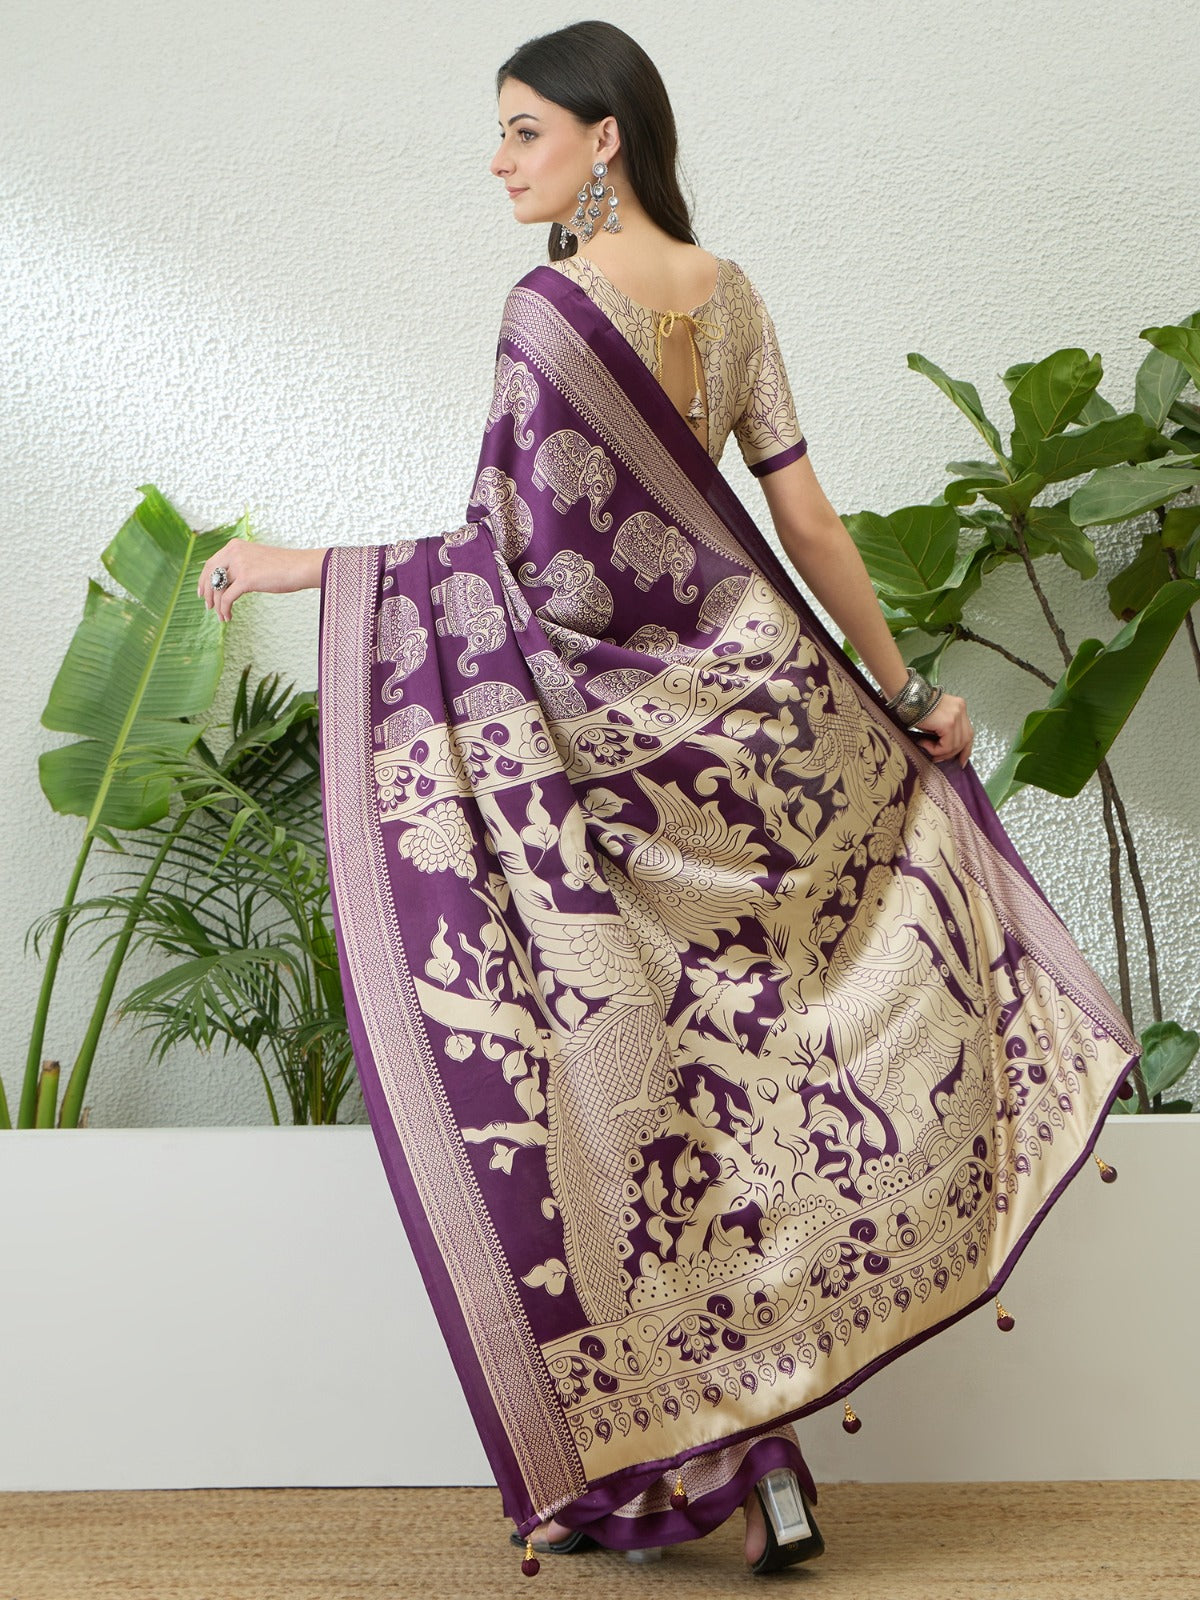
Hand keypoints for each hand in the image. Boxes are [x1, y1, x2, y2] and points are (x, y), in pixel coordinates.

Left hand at [197, 543, 326, 621]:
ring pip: (218, 589)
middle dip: (207, 593)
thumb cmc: (284, 566)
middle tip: (207, 606)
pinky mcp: (246, 579)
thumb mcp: (256, 560)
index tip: (202, 592)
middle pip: (209, 575)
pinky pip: (227, 598)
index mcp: (235, 546)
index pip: (211, 563)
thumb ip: (241, 566)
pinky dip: (224, 609)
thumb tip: (229, 583)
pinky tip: (228, 616)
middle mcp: (234, 552)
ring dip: (217, 605)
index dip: (203, 579)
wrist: (300, 567)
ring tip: (221, 616)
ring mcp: (239, 565)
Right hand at [911, 690, 972, 766]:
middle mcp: (960, 709)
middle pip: (965, 740)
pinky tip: (924, 743)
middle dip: (952, 753)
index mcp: (959, 706)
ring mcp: (956, 715)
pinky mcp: (948, 723)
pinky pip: (946, 745)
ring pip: (956, 745)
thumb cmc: (914, 706)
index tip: (961, 761)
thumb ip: (944, 729)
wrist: (905, 697)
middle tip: (937, 758)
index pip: (968, 732)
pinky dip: (935, 749)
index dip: (966, 749)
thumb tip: (945, 749)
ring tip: (926, 747)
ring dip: (940, 751)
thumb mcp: (935, 717)